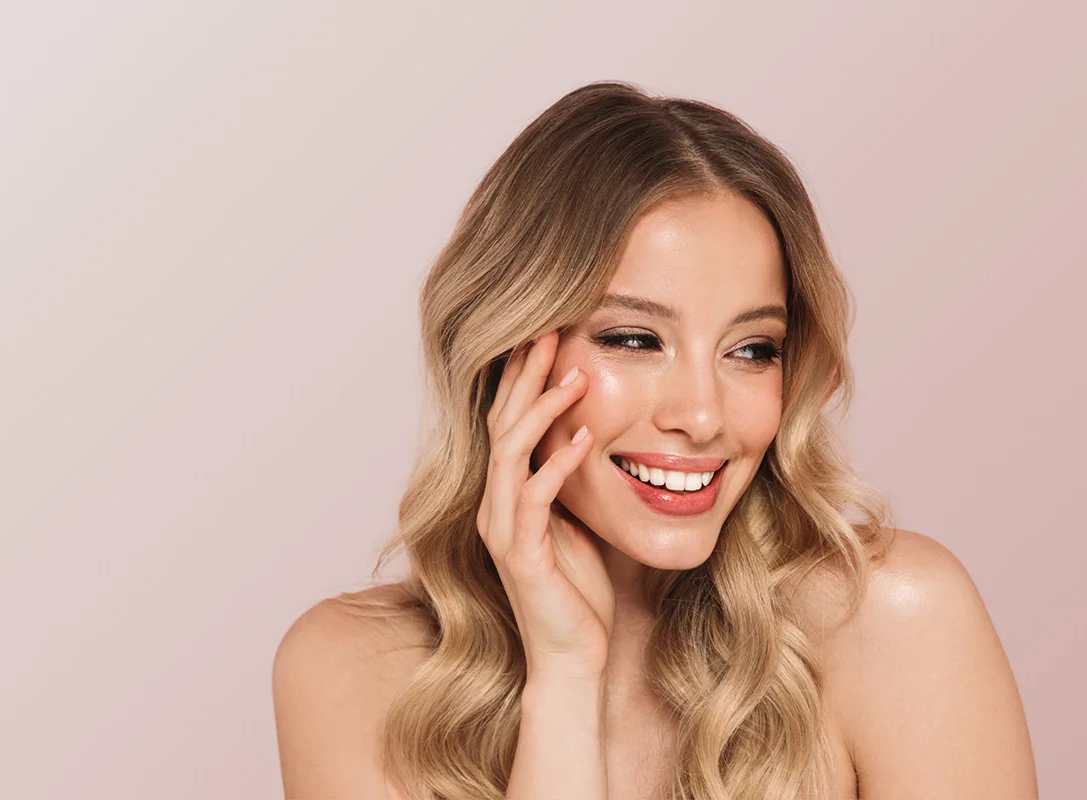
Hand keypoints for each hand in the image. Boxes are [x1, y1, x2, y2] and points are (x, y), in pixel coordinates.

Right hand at [476, 329, 615, 681]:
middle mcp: (496, 506)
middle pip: (502, 424)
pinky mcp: (522, 555)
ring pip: (511, 452)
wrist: (571, 658)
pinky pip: (536, 498)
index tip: (546, 336)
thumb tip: (591, 435)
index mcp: (508, 495)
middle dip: (526, 377)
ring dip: (543, 410)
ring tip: (575, 374)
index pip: (508, 423)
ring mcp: (504, 529)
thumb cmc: (578, 592)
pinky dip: (560, 464)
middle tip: (549, 331)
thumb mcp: (576, 523)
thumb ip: (570, 482)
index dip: (523, 379)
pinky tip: (588, 437)